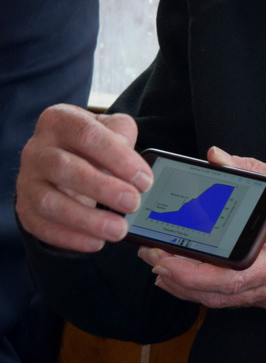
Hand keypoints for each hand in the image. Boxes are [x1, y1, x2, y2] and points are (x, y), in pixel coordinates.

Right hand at [15, 104, 151, 252]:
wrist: (64, 157)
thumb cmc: (93, 143)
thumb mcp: (111, 129)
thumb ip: (123, 137)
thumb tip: (135, 166)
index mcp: (60, 120)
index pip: (87, 135)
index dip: (118, 158)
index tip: (144, 180)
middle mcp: (37, 148)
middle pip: (65, 169)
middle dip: (103, 189)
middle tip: (133, 204)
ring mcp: (27, 179)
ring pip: (50, 202)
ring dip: (87, 220)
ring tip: (119, 229)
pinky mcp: (24, 207)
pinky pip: (42, 226)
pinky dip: (70, 237)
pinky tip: (96, 242)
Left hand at [138, 147, 265, 310]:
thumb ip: (258, 172)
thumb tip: (219, 158)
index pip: (230, 277)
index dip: (192, 272)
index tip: (164, 256)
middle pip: (219, 296)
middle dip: (179, 278)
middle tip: (151, 257)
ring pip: (227, 302)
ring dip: (191, 287)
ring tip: (162, 266)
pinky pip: (240, 299)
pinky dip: (211, 289)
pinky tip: (196, 274)